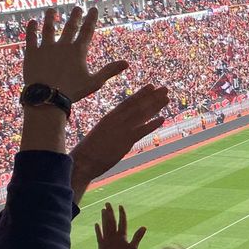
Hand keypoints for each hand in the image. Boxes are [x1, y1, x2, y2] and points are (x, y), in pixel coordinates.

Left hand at [24, 7, 128, 101]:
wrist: (47, 96)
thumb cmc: (73, 91)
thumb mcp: (95, 82)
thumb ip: (110, 71)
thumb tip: (127, 63)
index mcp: (78, 51)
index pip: (87, 31)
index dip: (90, 19)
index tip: (92, 9)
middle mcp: (62, 45)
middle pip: (69, 27)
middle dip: (74, 16)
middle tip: (77, 7)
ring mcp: (46, 48)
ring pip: (48, 28)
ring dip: (50, 18)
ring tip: (51, 10)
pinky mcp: (32, 53)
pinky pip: (31, 38)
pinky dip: (31, 29)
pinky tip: (32, 22)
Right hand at [69, 84, 168, 201]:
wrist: (81, 161)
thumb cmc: (88, 150)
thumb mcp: (99, 134)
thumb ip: (110, 129)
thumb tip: (118, 128)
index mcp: (109, 117)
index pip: (127, 103)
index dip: (141, 94)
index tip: (151, 87)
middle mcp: (116, 120)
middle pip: (137, 105)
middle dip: (152, 97)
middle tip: (165, 89)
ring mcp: (121, 130)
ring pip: (141, 114)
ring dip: (155, 105)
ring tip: (167, 98)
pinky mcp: (125, 141)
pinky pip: (142, 130)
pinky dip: (153, 124)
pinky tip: (162, 118)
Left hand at [94, 203, 144, 248]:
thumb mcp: (133, 248)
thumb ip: (138, 236)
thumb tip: (144, 227)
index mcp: (122, 236)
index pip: (122, 222)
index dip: (121, 213)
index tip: (120, 206)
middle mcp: (113, 235)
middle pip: (111, 221)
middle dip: (110, 211)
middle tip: (107, 203)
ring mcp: (106, 239)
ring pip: (104, 225)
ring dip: (103, 217)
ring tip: (103, 210)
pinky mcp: (100, 244)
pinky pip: (99, 234)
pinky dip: (98, 229)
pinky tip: (96, 224)